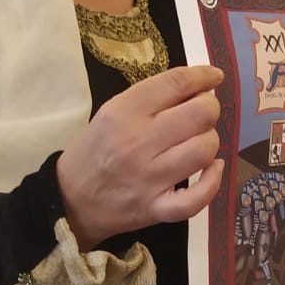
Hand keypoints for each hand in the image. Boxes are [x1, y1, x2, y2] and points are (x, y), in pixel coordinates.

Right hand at [56, 65, 224, 248]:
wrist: (69, 199)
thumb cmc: (95, 151)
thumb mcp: (110, 113)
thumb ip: (150, 99)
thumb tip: (197, 88)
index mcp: (123, 112)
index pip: (175, 83)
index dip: (203, 76)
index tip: (214, 77)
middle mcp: (138, 142)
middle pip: (199, 115)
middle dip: (210, 109)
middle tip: (203, 114)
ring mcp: (149, 178)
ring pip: (204, 150)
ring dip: (210, 142)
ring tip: (199, 141)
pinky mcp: (156, 208)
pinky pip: (197, 197)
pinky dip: (213, 182)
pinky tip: (213, 168)